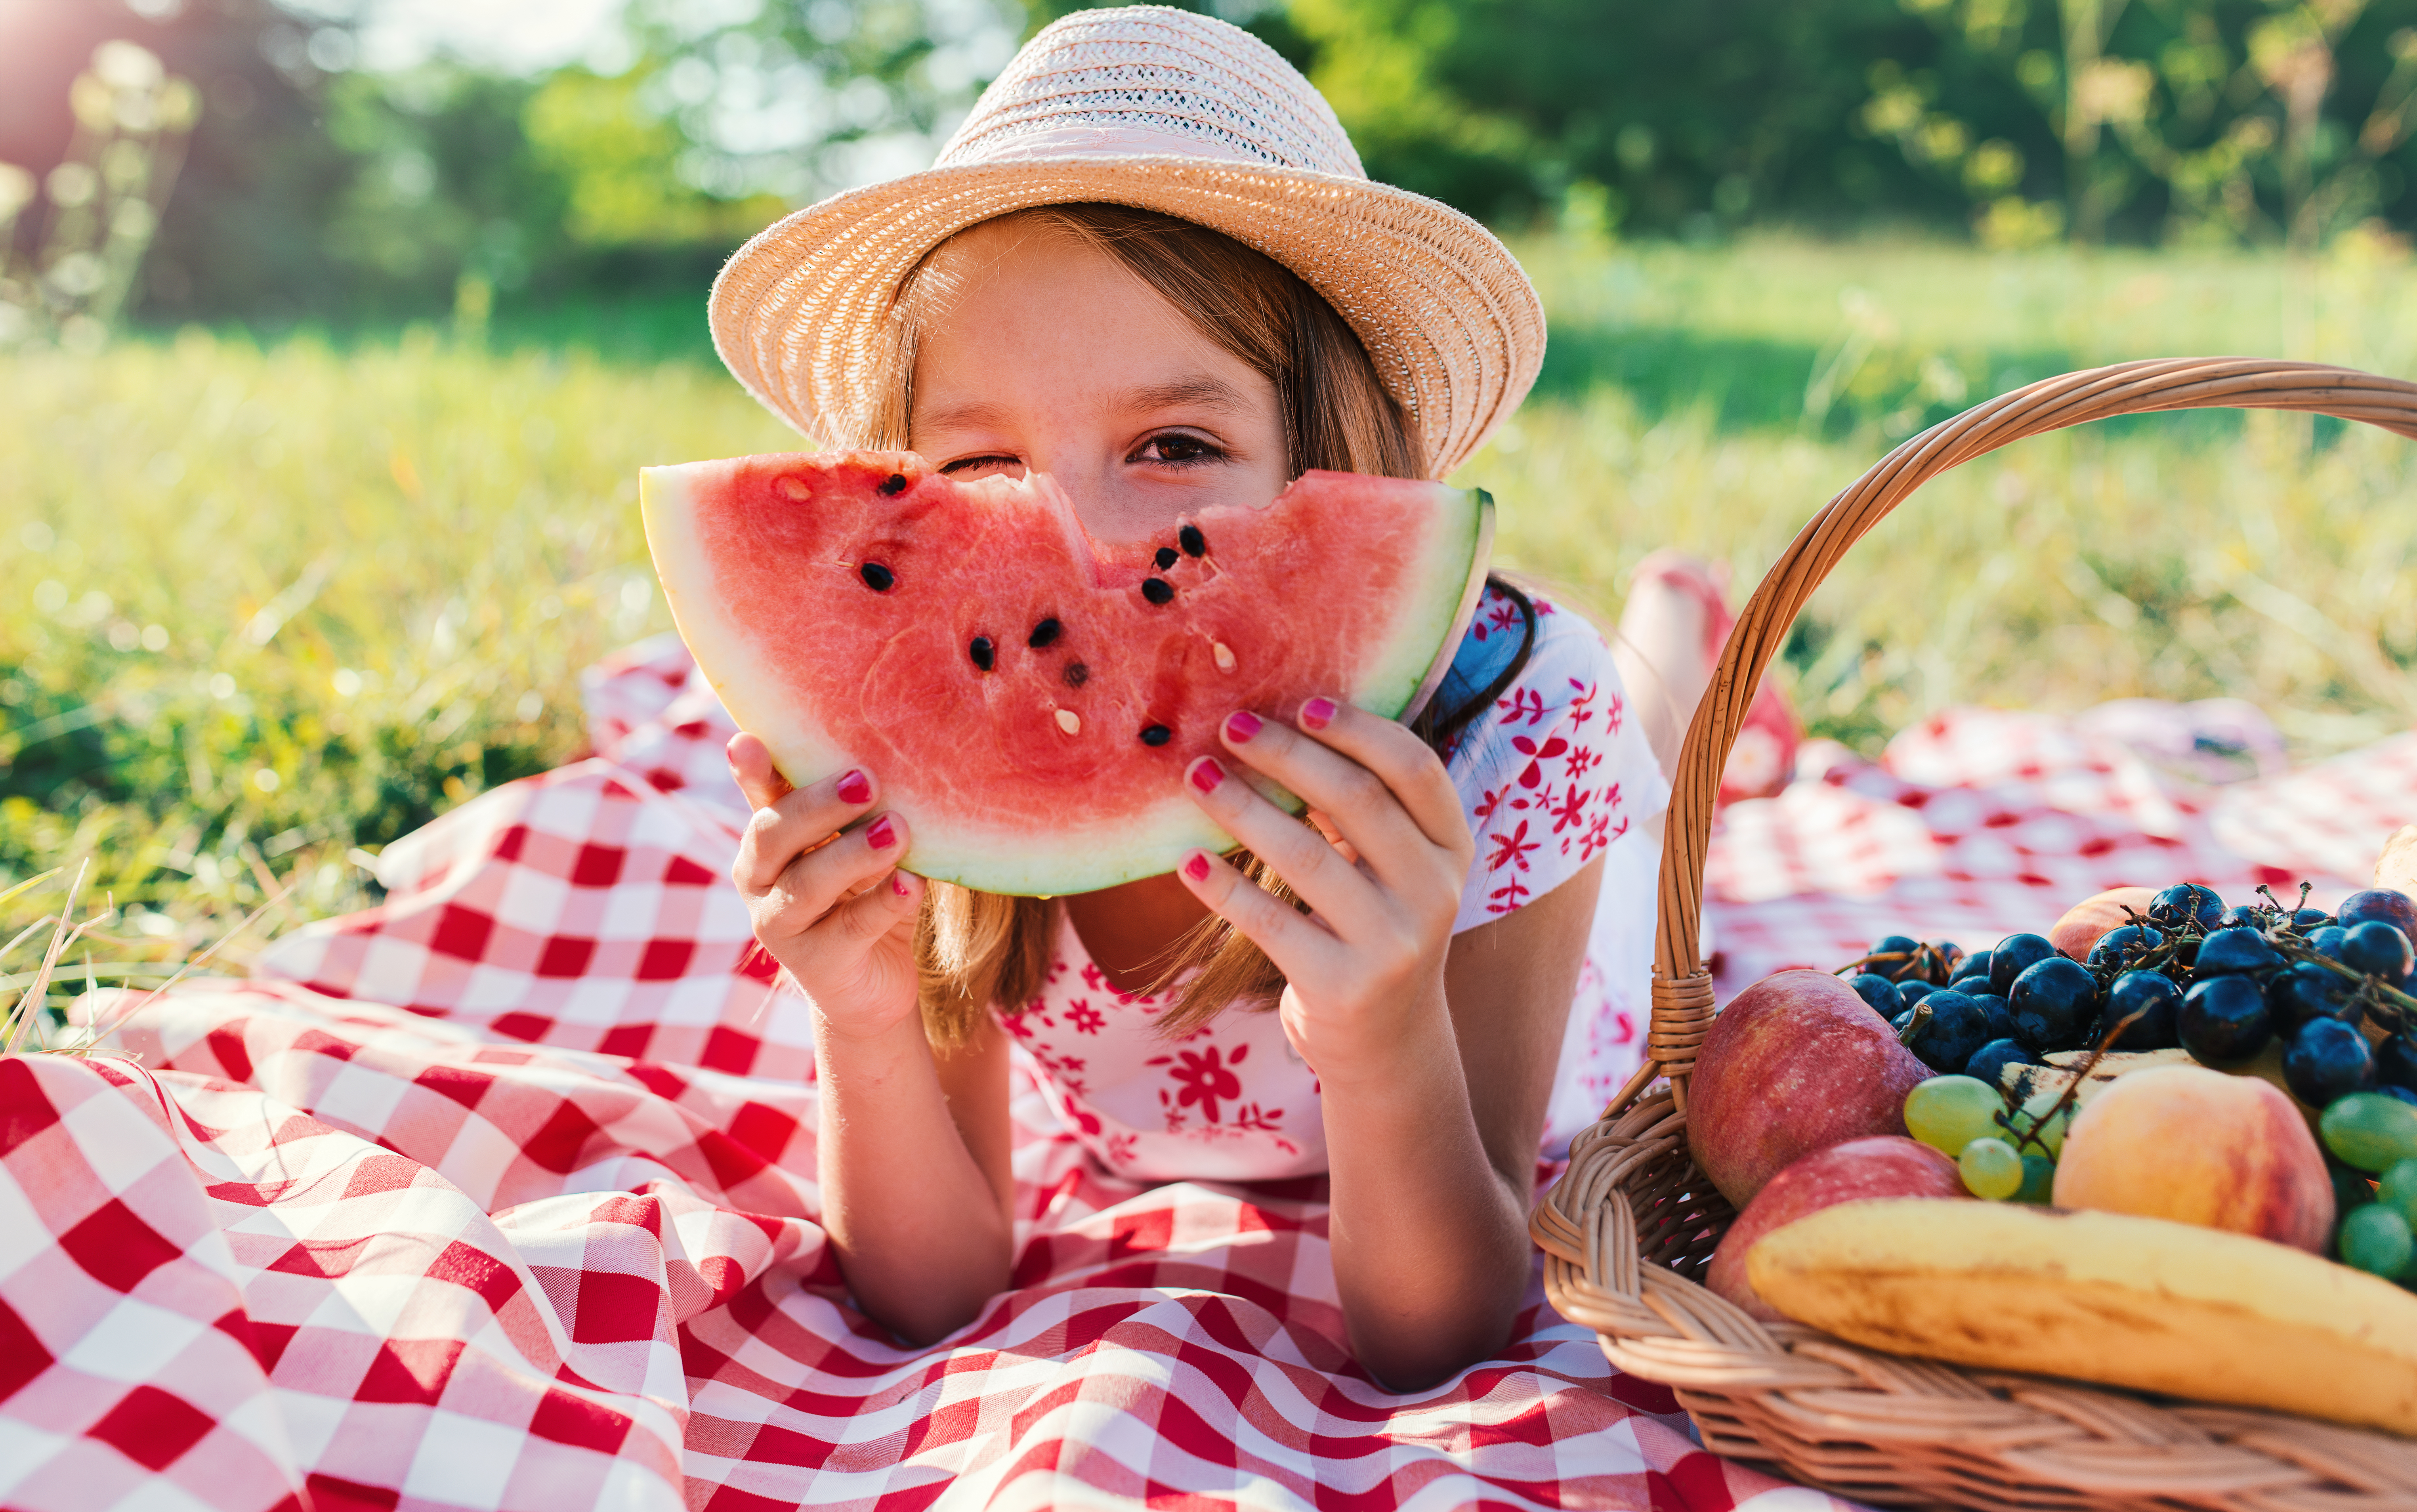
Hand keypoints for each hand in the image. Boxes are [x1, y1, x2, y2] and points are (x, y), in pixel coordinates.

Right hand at [727, 733, 923, 1040]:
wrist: (872, 987)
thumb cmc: (864, 896)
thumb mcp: (857, 848)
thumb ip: (857, 811)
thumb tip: (888, 757)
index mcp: (767, 843)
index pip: (760, 798)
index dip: (752, 771)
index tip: (748, 741)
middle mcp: (760, 882)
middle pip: (774, 837)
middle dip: (818, 806)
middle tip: (868, 781)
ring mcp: (782, 927)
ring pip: (807, 885)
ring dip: (853, 854)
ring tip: (898, 830)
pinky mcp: (818, 966)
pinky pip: (850, 929)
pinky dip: (884, 903)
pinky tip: (912, 884)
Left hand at [1174, 697, 1474, 1080]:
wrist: (1388, 1044)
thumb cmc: (1374, 930)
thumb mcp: (1392, 870)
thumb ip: (1362, 811)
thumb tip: (1278, 730)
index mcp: (1451, 849)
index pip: (1414, 769)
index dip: (1358, 730)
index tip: (1301, 705)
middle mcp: (1434, 893)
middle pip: (1357, 800)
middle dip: (1287, 755)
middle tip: (1230, 726)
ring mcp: (1392, 944)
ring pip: (1307, 856)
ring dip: (1243, 808)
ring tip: (1196, 777)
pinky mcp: (1343, 986)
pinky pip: (1271, 922)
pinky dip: (1225, 888)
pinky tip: (1189, 861)